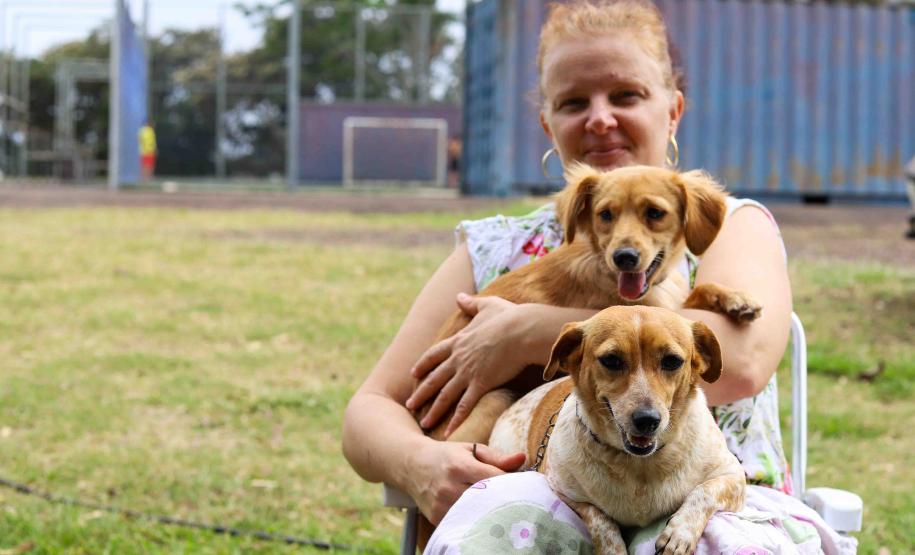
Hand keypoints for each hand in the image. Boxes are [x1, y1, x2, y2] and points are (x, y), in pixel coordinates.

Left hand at [406, 294, 531, 435]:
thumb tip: (459, 296)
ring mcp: (468, 372)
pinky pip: (465, 406)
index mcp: (459, 341)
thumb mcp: (487, 305)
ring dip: (433, 411)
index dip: (423, 365)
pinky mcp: (481, 384)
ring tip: (423, 423)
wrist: (522, 330)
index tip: (413, 373)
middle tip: (409, 404)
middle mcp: (458, 358)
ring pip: (445, 395)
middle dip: (421, 393)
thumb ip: (471, 303)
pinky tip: (448, 432)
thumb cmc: (508, 317)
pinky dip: (455, 420)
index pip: (434, 355)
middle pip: (434, 378)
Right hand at [407, 440, 525, 523]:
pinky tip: (482, 513)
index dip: (511, 482)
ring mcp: (441, 505)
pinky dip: (475, 519)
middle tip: (516, 499)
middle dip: (504, 499)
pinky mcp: (437, 517)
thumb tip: (522, 458)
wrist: (412, 465)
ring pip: (477, 514)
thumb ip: (497, 457)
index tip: (521, 485)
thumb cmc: (446, 456)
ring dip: (491, 511)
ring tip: (499, 506)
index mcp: (459, 465)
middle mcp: (449, 486)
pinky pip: (463, 522)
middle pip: (487, 499)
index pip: (494, 478)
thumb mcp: (470, 449)